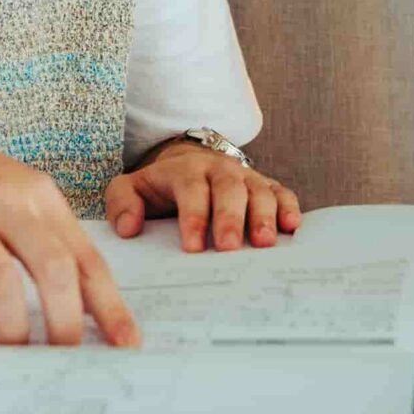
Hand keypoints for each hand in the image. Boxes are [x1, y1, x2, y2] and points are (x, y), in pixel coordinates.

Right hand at [0, 117, 138, 347]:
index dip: (109, 306)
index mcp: (37, 194)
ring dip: (14, 330)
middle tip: (66, 363)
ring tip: (16, 361)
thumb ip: (47, 241)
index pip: (85, 256)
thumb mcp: (13, 196)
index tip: (127, 346)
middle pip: (53, 266)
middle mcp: (2, 198)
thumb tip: (85, 312)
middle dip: (66, 323)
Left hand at [104, 140, 300, 251]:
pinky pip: (282, 193)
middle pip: (229, 188)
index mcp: (185, 170)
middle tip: (229, 248)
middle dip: (230, 218)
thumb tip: (129, 228)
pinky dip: (288, 208)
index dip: (194, 217)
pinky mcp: (266, 186)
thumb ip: (122, 203)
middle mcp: (219, 169)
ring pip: (259, 190)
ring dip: (263, 216)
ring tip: (264, 244)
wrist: (188, 165)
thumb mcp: (130, 188)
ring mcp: (246, 177)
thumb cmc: (160, 188)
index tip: (193, 248)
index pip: (191, 190)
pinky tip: (292, 228)